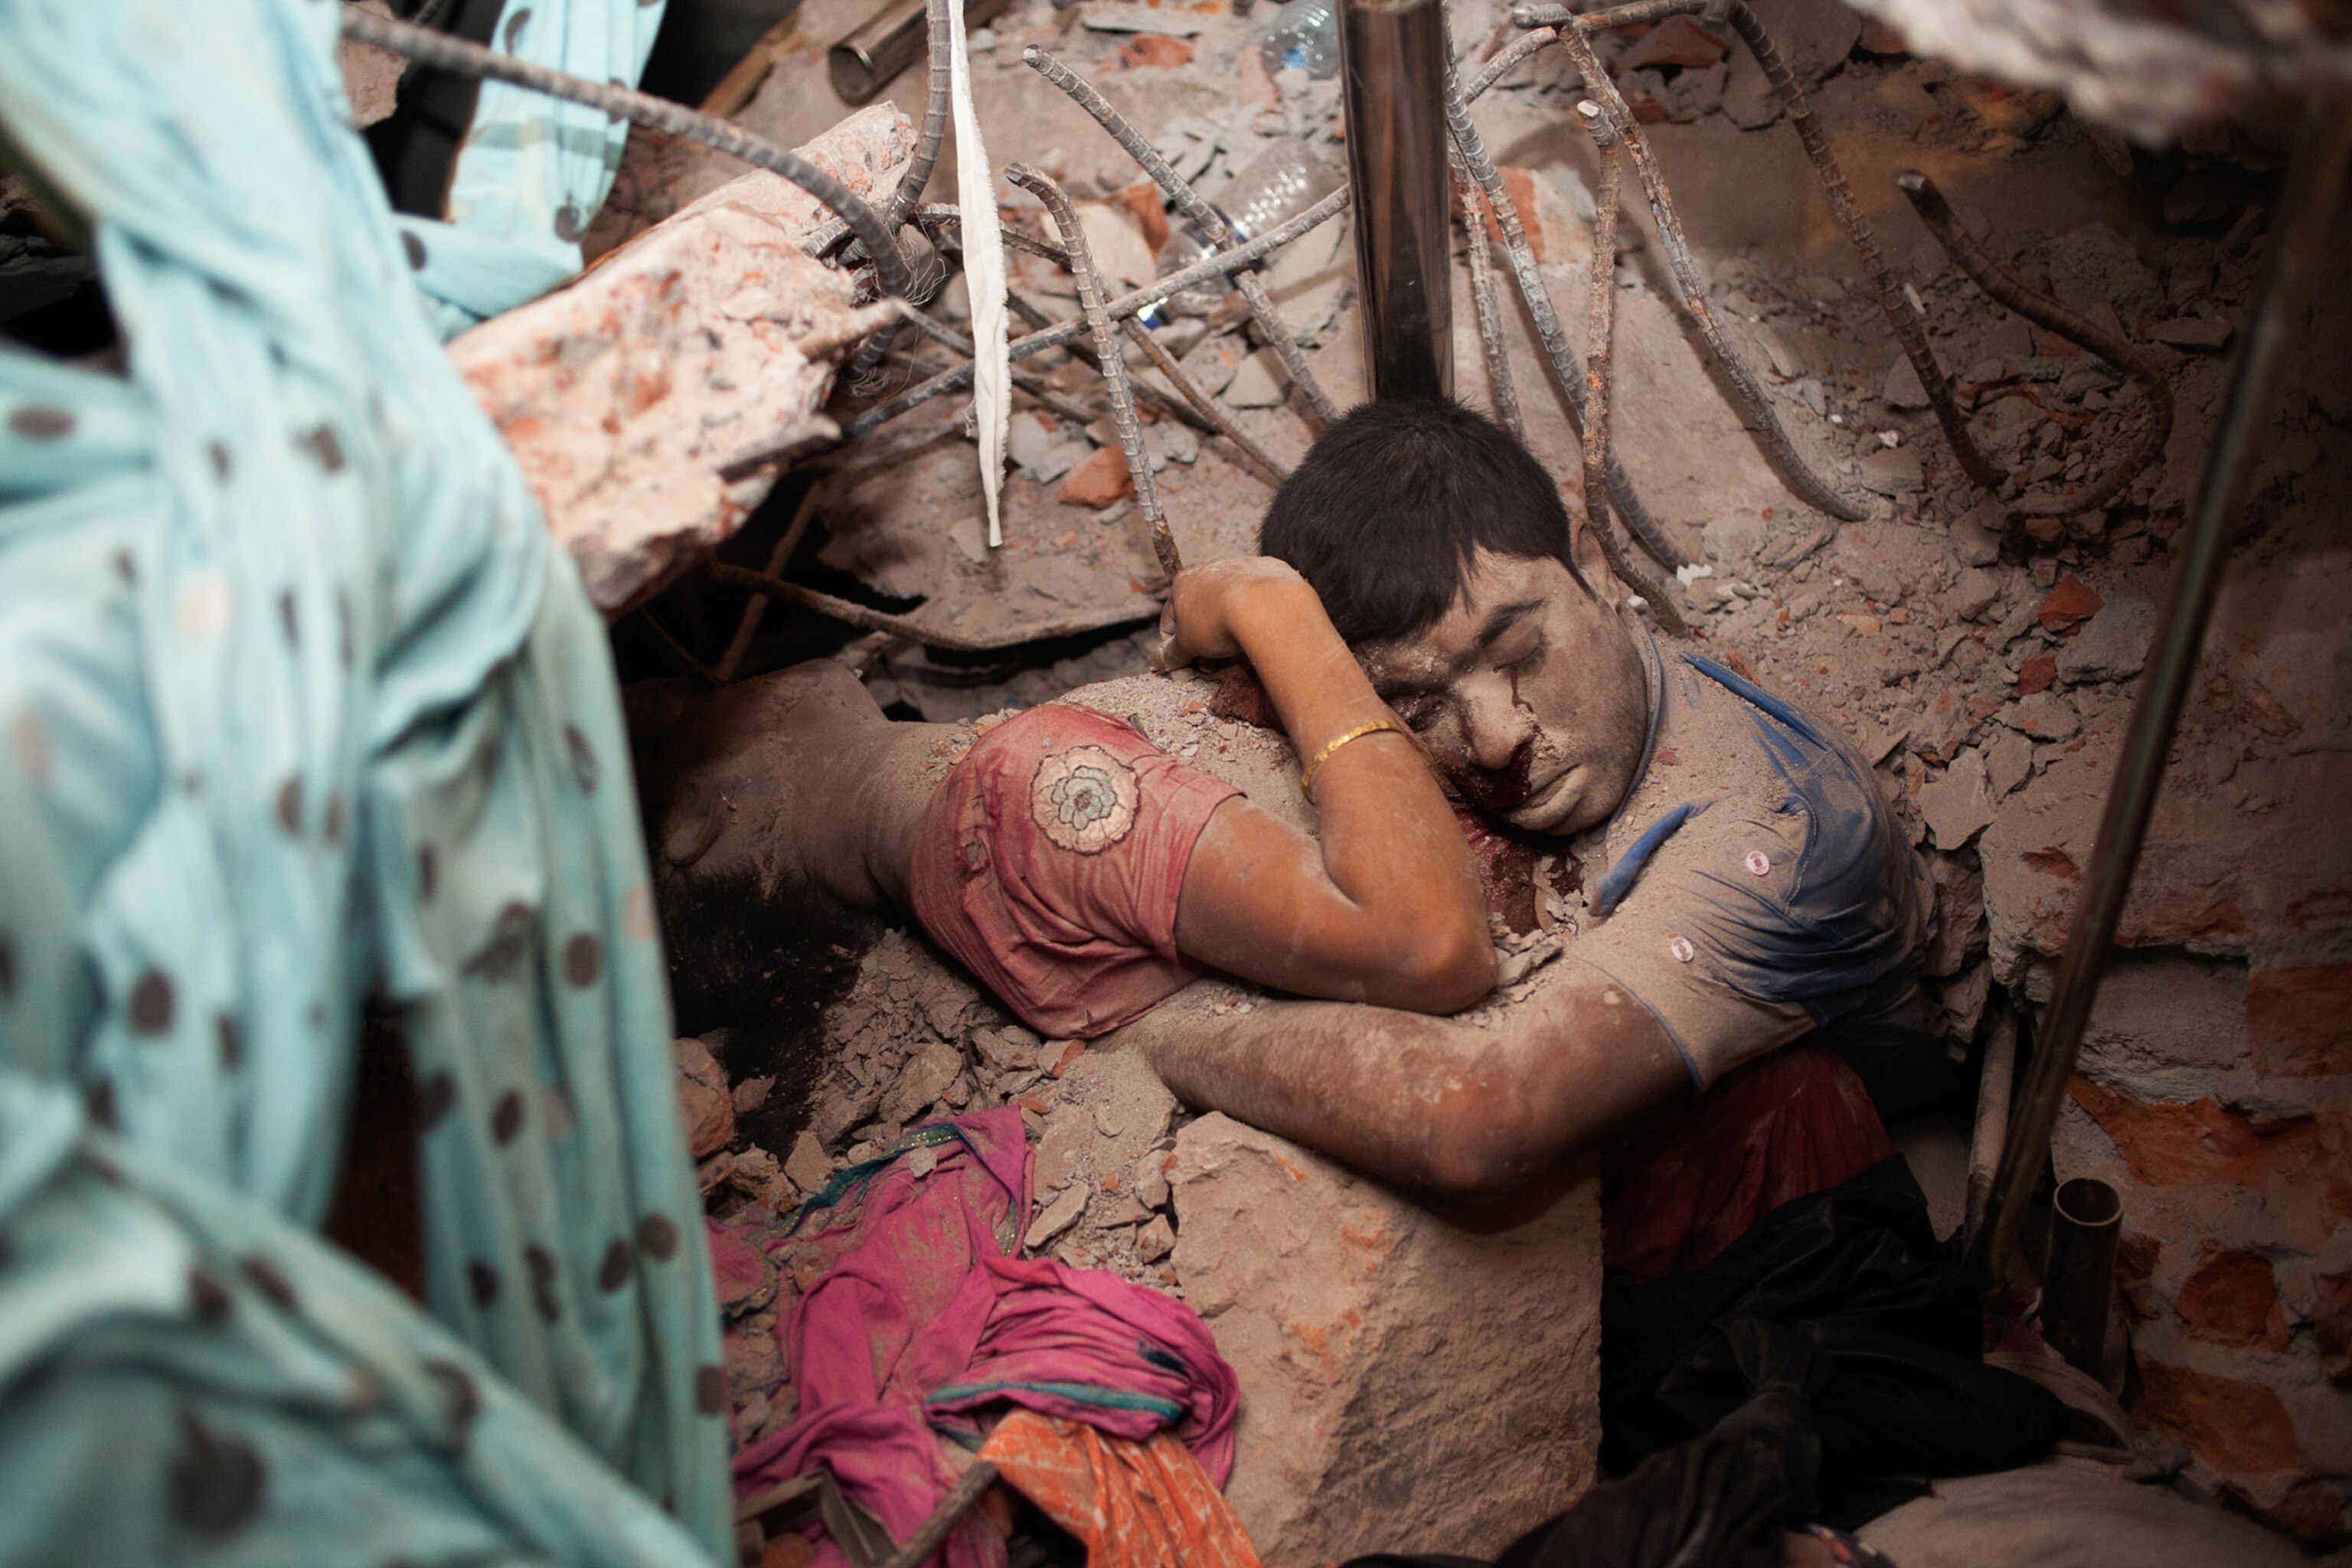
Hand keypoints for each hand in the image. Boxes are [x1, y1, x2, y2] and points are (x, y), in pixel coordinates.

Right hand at [1150, 556, 1311, 671]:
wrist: (1265, 604)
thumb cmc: (1218, 622)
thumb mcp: (1188, 645)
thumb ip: (1171, 653)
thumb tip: (1157, 661)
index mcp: (1183, 583)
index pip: (1170, 621)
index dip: (1175, 647)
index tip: (1185, 665)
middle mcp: (1209, 570)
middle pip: (1201, 614)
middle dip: (1204, 642)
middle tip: (1212, 665)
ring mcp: (1240, 567)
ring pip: (1230, 606)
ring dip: (1229, 629)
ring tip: (1237, 653)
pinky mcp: (1268, 571)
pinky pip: (1258, 599)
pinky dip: (1256, 615)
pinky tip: (1259, 632)